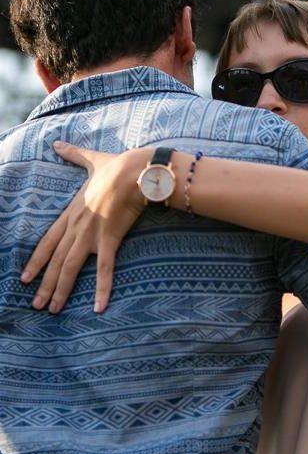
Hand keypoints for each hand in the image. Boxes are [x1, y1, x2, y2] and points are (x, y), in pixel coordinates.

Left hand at [21, 141, 151, 313]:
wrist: (136, 171)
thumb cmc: (116, 166)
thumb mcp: (91, 160)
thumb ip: (72, 154)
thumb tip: (57, 143)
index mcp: (72, 212)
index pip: (48, 241)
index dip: (36, 261)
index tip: (24, 277)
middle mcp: (77, 226)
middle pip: (56, 260)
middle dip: (45, 284)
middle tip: (35, 306)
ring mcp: (92, 234)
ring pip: (71, 267)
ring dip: (61, 290)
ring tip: (53, 310)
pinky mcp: (111, 239)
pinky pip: (105, 269)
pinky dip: (102, 289)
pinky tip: (99, 308)